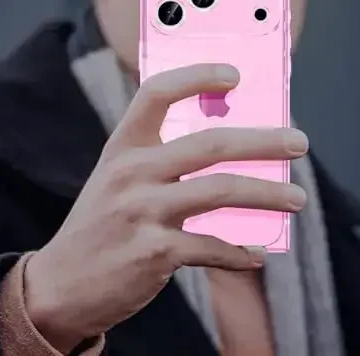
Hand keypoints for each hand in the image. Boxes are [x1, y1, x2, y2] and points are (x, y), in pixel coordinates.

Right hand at [24, 63, 307, 351]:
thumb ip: (163, 164)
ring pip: (222, 191)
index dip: (196, 76)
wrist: (61, 284)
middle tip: (298, 142)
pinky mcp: (155, 253)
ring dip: (268, 194)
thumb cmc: (100, 224)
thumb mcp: (119, 182)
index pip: (156, 93)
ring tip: (297, 198)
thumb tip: (231, 156)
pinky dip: (241, 251)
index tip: (233, 73)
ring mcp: (142, 212)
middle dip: (263, 141)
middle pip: (210, 143)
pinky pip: (213, 246)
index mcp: (122, 147)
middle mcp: (131, 172)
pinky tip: (256, 253)